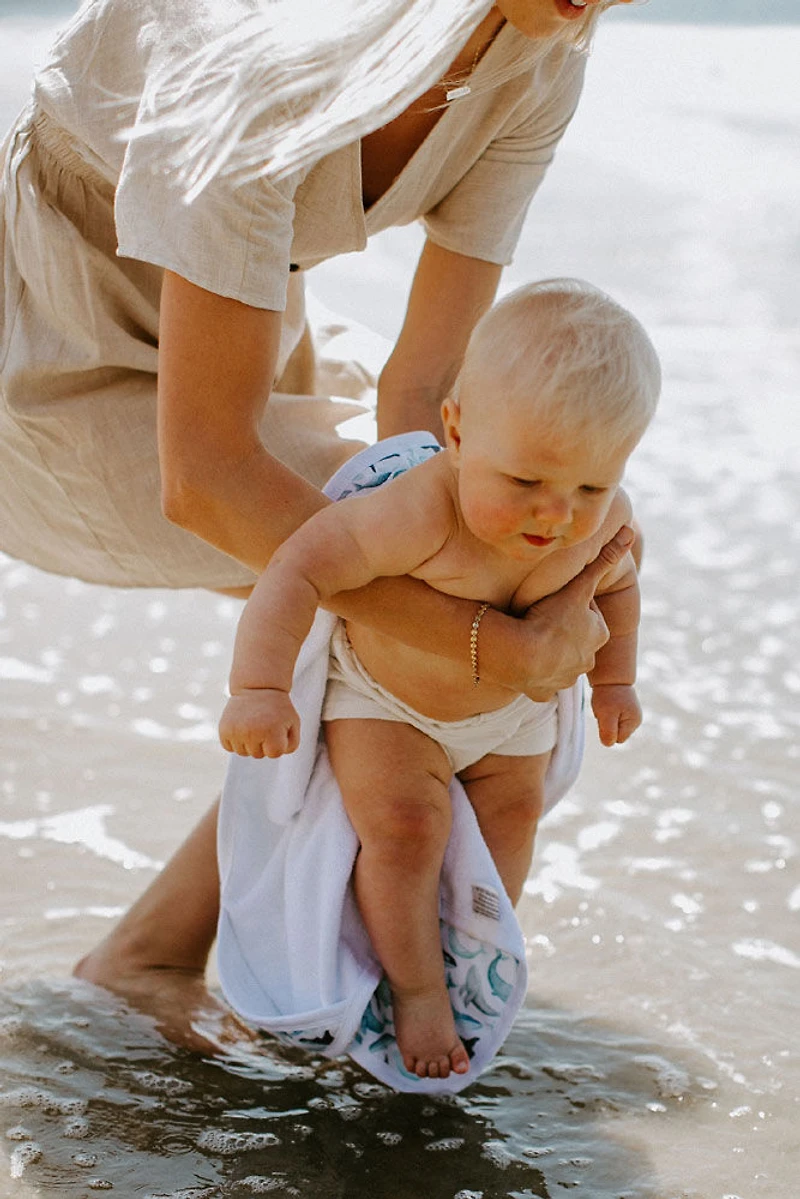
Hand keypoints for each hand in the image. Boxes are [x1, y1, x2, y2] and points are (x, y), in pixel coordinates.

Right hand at [219, 689, 299, 757]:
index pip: (274, 754)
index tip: (277, 730)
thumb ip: (291, 744)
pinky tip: (242, 726)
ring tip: (253, 724)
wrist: (257, 687)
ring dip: (248, 743)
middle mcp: (252, 733)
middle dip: (263, 743)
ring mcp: (236, 732)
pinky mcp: (224, 729)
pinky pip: (229, 747)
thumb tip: (275, 754)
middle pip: (258, 754)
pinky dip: (235, 740)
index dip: (278, 743)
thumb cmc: (277, 708)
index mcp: (271, 732)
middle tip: (264, 724)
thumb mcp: (293, 723)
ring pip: (243, 752)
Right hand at [519, 526, 634, 700]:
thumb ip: (604, 560)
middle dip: (561, 631)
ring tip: (529, 637)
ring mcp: (565, 678)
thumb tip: (629, 532)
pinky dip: (532, 672)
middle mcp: (588, 660)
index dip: (568, 605)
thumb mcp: (579, 585)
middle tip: (540, 618)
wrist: (521, 656)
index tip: (553, 602)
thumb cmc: (551, 618)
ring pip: (557, 661)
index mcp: (599, 634)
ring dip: (547, 651)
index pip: (585, 614)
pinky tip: (521, 659)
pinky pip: (538, 680)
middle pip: (573, 639)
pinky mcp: (543, 692)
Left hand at [590, 683, 641, 745]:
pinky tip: (607, 704)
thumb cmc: (608, 695)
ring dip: (605, 718)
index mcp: (633, 722)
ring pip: (612, 726)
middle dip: (606, 724)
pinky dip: (606, 712)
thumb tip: (608, 744)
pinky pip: (610, 719)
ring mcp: (630, 715)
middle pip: (615, 733)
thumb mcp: (606, 714)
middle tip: (605, 709)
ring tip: (606, 705)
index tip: (606, 715)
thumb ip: (608, 731)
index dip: (608, 730)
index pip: (617, 739)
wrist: (610, 676)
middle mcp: (635, 720)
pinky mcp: (624, 711)